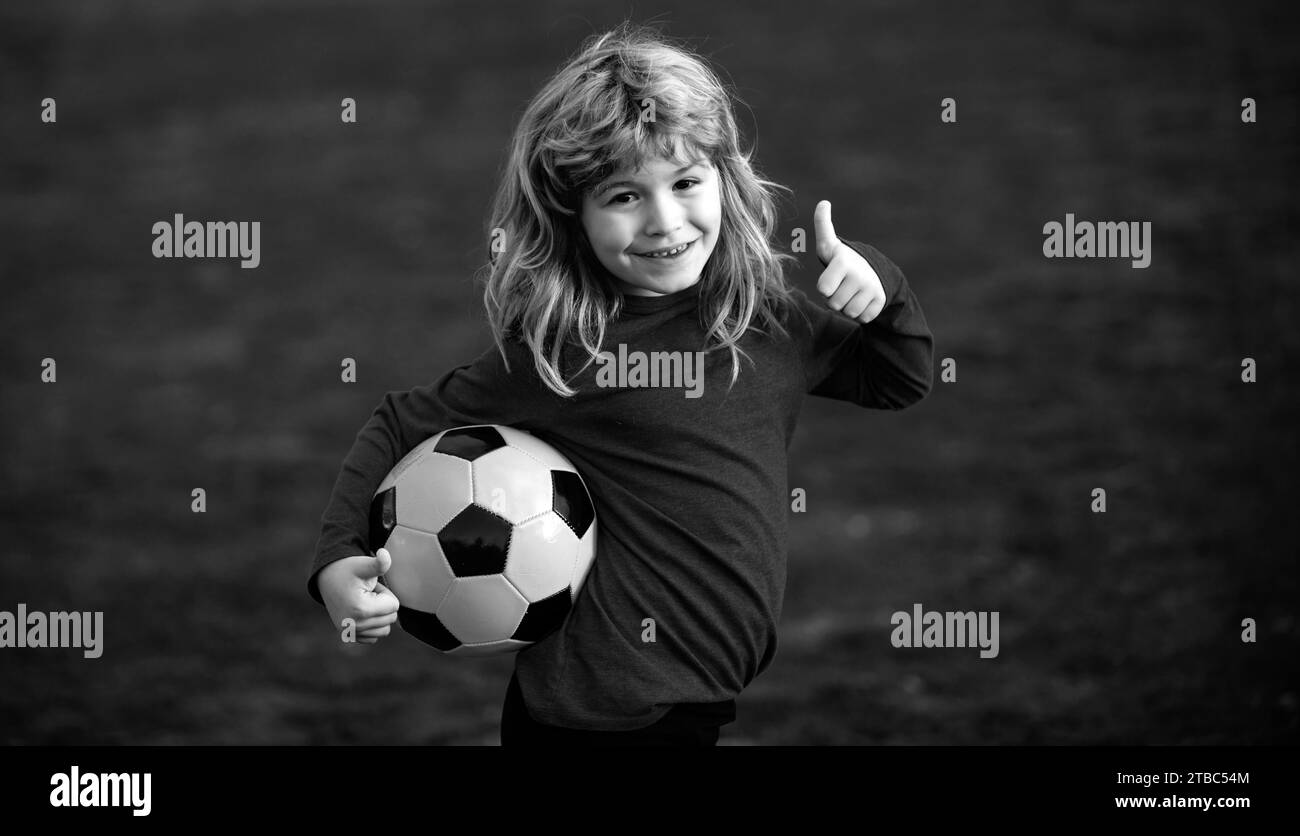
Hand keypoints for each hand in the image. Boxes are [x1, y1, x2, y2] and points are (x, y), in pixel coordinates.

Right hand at [318, 548, 400, 645]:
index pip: (394, 606)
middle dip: (382, 604)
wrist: (328, 578)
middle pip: (391, 619)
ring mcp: (351, 633)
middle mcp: (354, 626)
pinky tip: (361, 613)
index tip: (369, 587)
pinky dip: (372, 626)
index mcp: (361, 610)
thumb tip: (384, 553)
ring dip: (379, 615)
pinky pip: (373, 637)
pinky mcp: (349, 636)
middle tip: (366, 594)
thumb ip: (379, 563)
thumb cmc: (348, 569)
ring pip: (385, 630)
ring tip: (364, 602)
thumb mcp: (364, 564)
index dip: (385, 593)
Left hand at [814, 200, 887, 323]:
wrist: (875, 271)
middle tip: (843, 285)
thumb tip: (824, 202)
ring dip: (847, 306)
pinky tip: (862, 299)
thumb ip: (823, 226)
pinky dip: (860, 312)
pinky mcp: (880, 302)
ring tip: (852, 292)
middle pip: (834, 304)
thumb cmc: (843, 260)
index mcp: (843, 262)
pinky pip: (862, 318)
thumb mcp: (830, 245)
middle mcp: (859, 275)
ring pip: (848, 312)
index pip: (823, 289)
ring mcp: (872, 289)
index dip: (825, 287)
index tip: (833, 276)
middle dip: (835, 298)